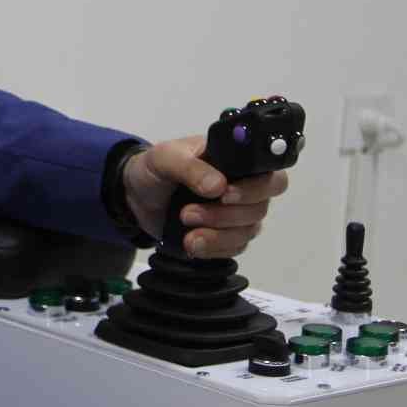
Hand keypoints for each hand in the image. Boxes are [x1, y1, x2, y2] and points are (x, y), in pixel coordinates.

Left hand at [122, 137, 289, 257]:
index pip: (270, 176)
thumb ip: (191, 166)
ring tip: (185, 227)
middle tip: (189, 212)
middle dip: (225, 214)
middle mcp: (244, 188)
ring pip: (247, 231)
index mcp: (236, 162)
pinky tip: (191, 243)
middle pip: (259, 208)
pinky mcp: (225, 236)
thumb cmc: (156, 168)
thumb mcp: (166, 157)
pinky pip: (233, 249)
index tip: (226, 194)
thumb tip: (218, 185)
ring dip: (216, 234)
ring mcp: (236, 215)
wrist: (136, 195)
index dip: (257, 188)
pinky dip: (213, 248)